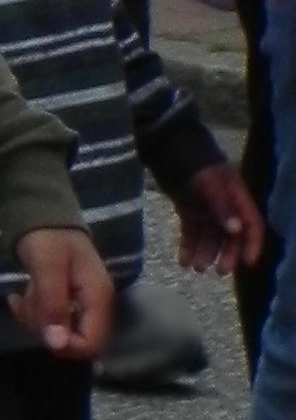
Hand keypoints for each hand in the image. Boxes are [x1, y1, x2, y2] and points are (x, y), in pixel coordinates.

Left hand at [9, 226, 114, 359]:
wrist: (40, 211)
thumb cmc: (47, 235)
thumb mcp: (47, 266)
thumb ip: (53, 304)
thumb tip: (57, 345)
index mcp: (98, 297)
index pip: (91, 343)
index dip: (64, 344)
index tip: (38, 325)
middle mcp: (94, 305)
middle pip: (73, 340)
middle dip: (44, 328)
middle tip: (23, 304)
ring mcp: (80, 303)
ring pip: (58, 332)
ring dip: (35, 319)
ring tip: (19, 297)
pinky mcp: (66, 300)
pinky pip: (50, 319)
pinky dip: (33, 312)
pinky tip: (17, 297)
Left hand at [175, 159, 267, 274]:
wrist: (168, 148)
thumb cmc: (194, 163)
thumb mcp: (209, 183)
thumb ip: (222, 206)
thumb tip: (235, 231)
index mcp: (237, 198)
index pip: (251, 225)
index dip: (252, 244)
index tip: (247, 262)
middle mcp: (224, 207)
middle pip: (231, 237)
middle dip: (226, 254)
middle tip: (219, 272)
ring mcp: (206, 211)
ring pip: (210, 238)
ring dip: (205, 254)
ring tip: (196, 268)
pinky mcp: (189, 212)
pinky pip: (191, 233)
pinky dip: (188, 247)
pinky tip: (182, 262)